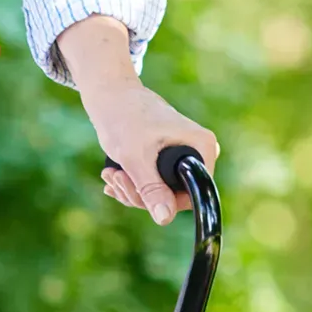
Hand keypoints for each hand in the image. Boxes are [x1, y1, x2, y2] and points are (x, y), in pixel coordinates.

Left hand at [66, 32, 218, 222]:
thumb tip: (165, 218)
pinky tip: (112, 175)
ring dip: (131, 189)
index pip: (191, 196)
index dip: (161, 201)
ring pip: (160, 192)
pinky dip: (131, 182)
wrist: (109, 92)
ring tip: (111, 174)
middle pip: (173, 196)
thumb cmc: (123, 116)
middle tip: (115, 178)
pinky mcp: (168, 156)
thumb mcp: (134, 157)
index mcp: (202, 147)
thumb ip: (150, 188)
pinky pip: (154, 182)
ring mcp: (183, 154)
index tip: (132, 187)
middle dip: (139, 194)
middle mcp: (198, 151)